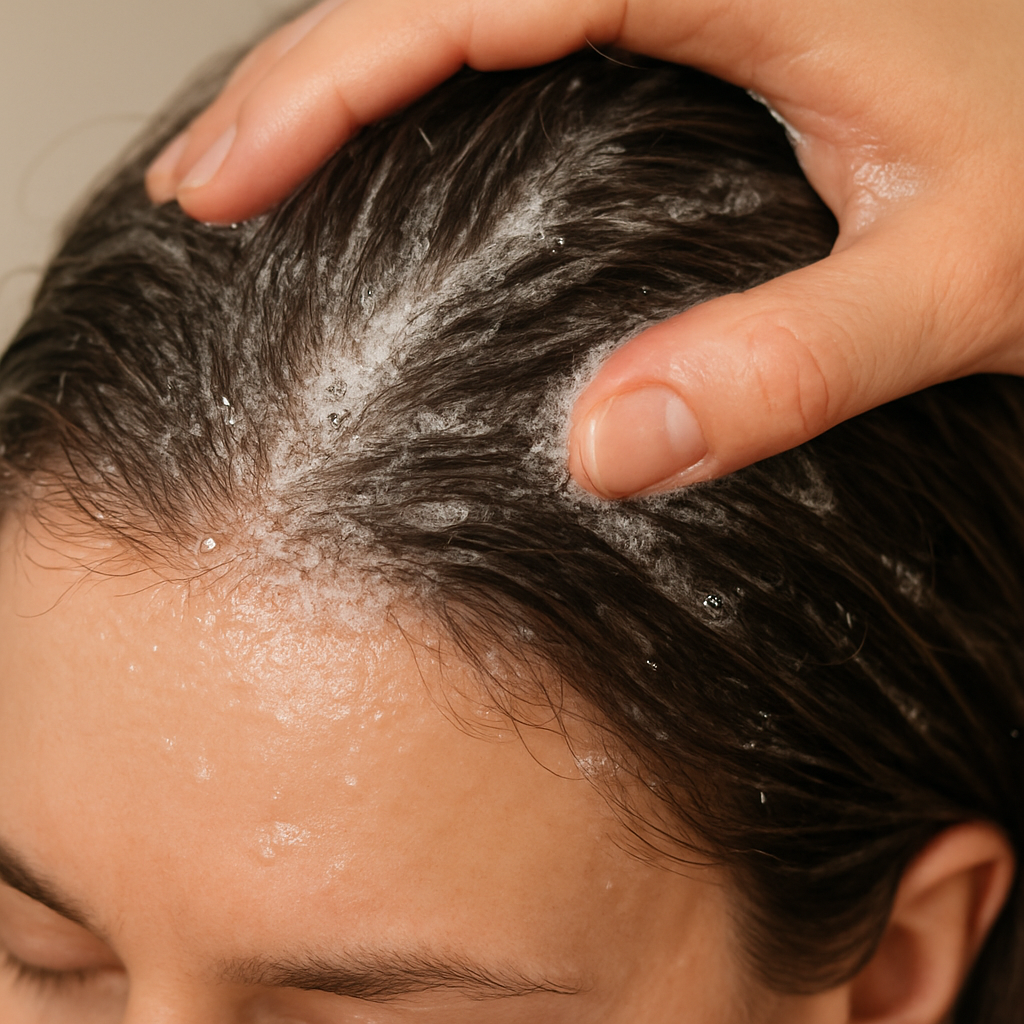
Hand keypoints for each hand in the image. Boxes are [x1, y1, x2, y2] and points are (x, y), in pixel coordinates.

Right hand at [146, 0, 1023, 496]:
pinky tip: (400, 142)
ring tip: (263, 163)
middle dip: (302, 74)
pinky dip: (435, 80)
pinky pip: (533, 28)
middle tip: (210, 185)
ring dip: (354, 69)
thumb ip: (795, 359)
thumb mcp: (961, 279)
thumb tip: (601, 446)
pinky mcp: (710, 27)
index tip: (229, 181)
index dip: (327, 81)